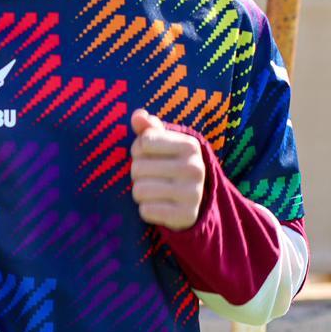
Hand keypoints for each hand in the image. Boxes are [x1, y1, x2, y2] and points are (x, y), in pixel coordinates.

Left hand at [130, 110, 205, 230]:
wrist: (193, 202)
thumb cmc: (170, 164)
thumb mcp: (163, 144)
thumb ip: (148, 128)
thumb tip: (138, 115)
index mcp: (190, 145)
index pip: (143, 143)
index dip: (139, 150)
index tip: (152, 156)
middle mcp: (195, 168)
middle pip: (138, 168)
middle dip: (139, 174)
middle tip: (155, 177)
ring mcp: (193, 194)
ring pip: (139, 190)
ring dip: (141, 192)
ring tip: (157, 191)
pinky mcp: (186, 216)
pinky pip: (146, 210)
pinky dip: (147, 210)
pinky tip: (161, 206)